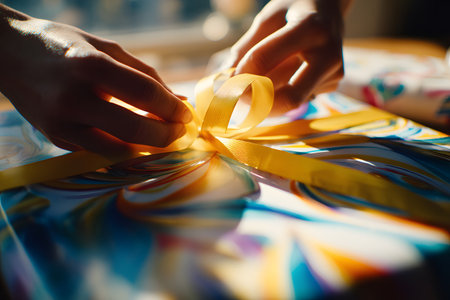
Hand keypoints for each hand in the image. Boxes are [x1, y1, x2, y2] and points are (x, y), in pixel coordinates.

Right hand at [0, 5, 191, 154]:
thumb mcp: (106, 48)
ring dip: (147, 147)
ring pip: (118, 150)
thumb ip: (145, 75)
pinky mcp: (55, 138)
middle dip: (166, 135)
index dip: (172, 108)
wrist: (7, 55)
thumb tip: (179, 101)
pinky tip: (134, 138)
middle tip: (179, 131)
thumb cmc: (64, 46)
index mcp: (90, 65)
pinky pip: (99, 151)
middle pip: (134, 129)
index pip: (145, 94)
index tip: (186, 114)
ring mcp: (61, 123)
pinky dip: (123, 147)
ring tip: (161, 136)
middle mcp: (73, 98)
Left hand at [222, 0, 348, 114]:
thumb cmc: (294, 10)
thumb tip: (224, 82)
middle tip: (237, 101)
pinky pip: (298, 97)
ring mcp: (334, 72)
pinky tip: (282, 76)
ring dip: (265, 99)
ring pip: (290, 100)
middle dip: (258, 105)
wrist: (330, 7)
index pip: (264, 59)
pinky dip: (281, 93)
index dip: (241, 74)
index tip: (226, 81)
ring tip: (253, 85)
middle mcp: (328, 54)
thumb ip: (245, 48)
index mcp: (309, 28)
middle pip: (289, 98)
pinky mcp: (334, 84)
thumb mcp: (268, 18)